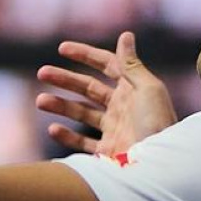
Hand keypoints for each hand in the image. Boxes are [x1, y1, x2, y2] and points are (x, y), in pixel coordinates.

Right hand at [35, 30, 177, 158]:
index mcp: (133, 89)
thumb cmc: (157, 124)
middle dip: (65, 79)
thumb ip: (132, 64)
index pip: (107, 65)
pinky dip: (66, 136)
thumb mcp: (148, 89)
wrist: (160, 165)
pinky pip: (82, 142)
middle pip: (88, 88)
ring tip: (40, 101)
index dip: (85, 55)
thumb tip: (125, 35)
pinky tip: (53, 128)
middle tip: (42, 72)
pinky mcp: (108, 153)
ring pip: (81, 113)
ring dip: (60, 105)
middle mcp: (122, 107)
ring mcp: (114, 130)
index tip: (62, 48)